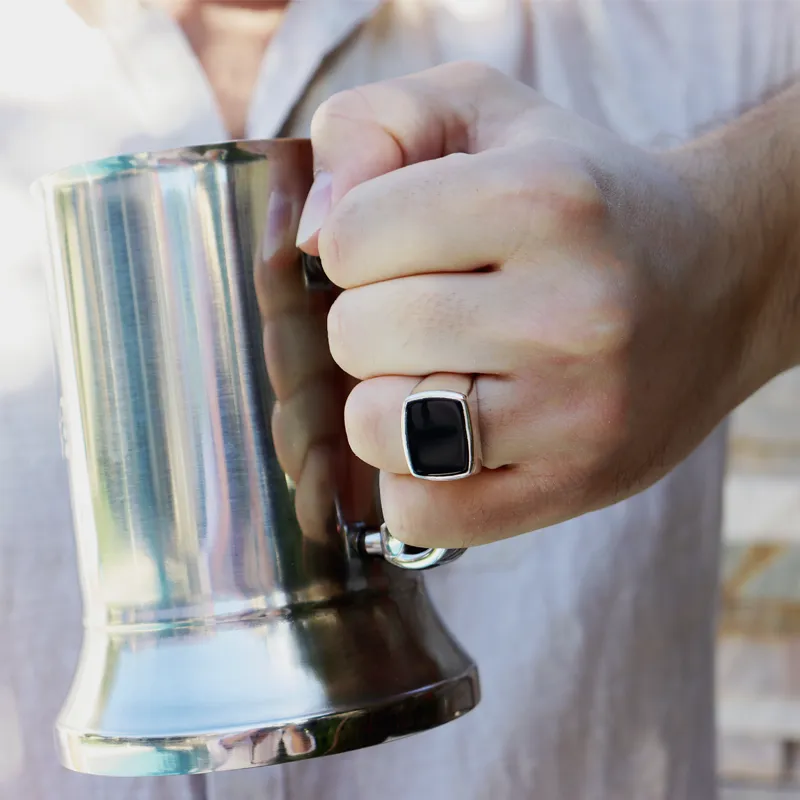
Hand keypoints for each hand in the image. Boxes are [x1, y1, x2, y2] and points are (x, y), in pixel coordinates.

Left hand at [296, 62, 759, 549]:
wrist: (716, 281)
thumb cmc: (581, 197)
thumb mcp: (483, 113)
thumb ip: (372, 128)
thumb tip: (312, 234)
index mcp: (545, 197)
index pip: (349, 239)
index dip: (356, 241)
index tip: (404, 246)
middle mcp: (572, 310)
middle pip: (358, 335)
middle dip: (370, 320)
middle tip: (431, 309)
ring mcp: (577, 412)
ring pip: (379, 428)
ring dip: (382, 401)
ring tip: (435, 373)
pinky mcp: (576, 485)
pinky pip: (422, 512)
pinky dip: (410, 478)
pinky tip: (447, 438)